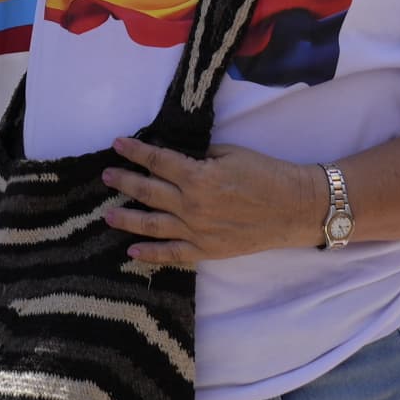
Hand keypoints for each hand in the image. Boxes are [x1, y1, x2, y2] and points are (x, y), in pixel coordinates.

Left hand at [103, 137, 332, 266]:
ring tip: (107, 215)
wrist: (293, 207)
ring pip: (152, 225)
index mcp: (198, 176)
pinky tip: (132, 251)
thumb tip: (173, 156)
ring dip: (127, 219)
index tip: (118, 145)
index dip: (135, 152)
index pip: (157, 161)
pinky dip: (150, 254)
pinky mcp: (206, 250)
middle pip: (147, 191)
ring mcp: (197, 231)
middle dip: (123, 182)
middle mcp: (192, 205)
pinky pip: (172, 254)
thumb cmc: (265, 174)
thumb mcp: (230, 153)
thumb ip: (199, 156)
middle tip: (106, 176)